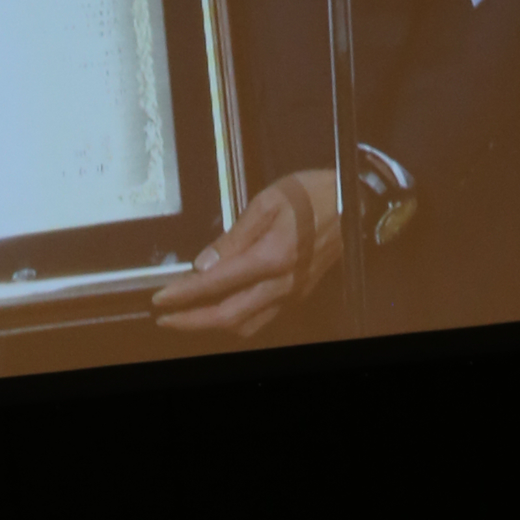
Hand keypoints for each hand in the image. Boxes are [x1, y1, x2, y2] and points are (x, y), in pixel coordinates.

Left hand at [149, 168, 342, 339]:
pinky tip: (221, 310)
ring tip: (188, 316)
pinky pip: (263, 317)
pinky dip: (237, 320)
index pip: (217, 284)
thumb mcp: (269, 200)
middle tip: (166, 318)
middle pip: (229, 316)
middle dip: (192, 321)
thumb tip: (206, 262)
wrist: (357, 201)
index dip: (185, 295)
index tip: (162, 299)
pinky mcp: (299, 293)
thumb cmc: (316, 194)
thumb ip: (235, 235)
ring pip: (247, 324)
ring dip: (213, 325)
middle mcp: (283, 282)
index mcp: (273, 256)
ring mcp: (292, 292)